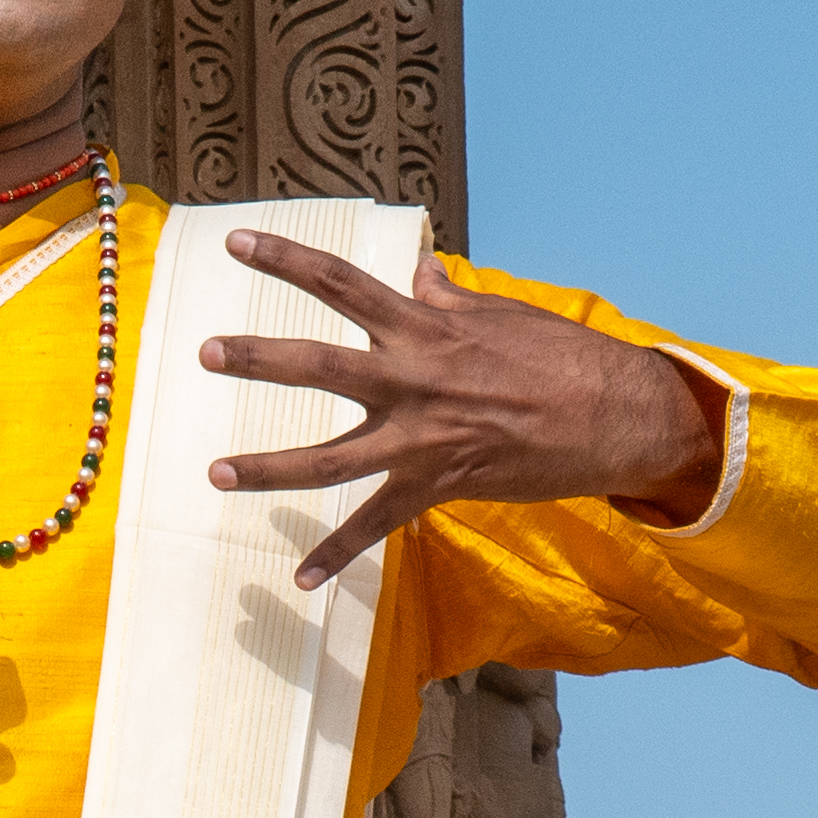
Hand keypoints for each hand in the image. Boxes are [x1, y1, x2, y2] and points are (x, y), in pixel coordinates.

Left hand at [196, 230, 724, 588]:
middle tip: (203, 350)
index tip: (235, 239)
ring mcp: (420, 435)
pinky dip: (336, 554)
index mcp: (424, 327)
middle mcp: (412, 377)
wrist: (614, 416)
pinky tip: (300, 578)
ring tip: (215, 472)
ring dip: (266, 467)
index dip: (285, 257)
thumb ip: (447, 297)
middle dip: (256, 357)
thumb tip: (418, 269)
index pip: (341, 280)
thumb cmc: (561, 357)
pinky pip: (375, 525)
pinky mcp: (437, 485)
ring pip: (328, 456)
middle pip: (317, 363)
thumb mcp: (500, 313)